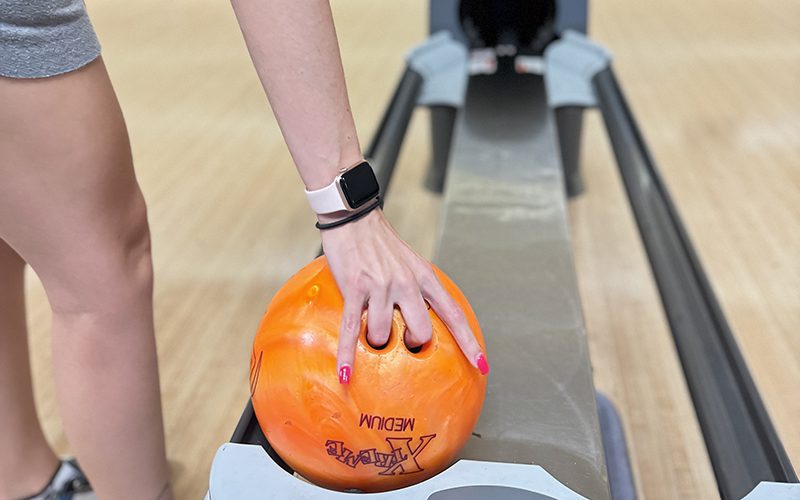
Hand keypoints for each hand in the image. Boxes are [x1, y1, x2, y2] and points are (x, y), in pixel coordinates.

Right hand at [320, 208, 489, 383]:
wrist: (354, 216)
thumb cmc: (380, 243)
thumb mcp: (411, 263)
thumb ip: (418, 289)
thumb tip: (420, 318)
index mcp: (425, 276)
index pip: (453, 314)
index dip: (468, 342)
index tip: (481, 365)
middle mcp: (407, 283)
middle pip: (421, 332)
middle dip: (411, 344)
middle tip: (401, 339)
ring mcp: (380, 286)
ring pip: (384, 334)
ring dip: (376, 342)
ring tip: (370, 332)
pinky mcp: (354, 287)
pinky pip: (352, 329)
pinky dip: (349, 354)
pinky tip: (347, 373)